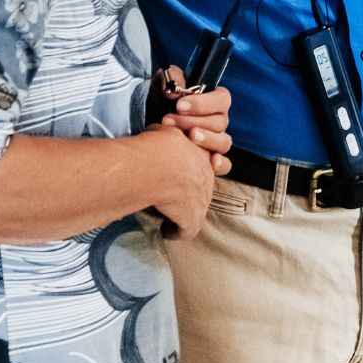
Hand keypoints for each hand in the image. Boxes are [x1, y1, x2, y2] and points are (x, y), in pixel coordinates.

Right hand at [142, 123, 221, 240]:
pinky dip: (176, 232)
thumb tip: (160, 131)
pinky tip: (166, 231)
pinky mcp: (192, 217)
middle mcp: (206, 176)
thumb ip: (166, 134)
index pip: (206, 163)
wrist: (159, 164)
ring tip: (170, 216)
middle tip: (176, 195)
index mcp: (201, 154)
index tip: (181, 175)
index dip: (194, 169)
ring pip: (198, 209)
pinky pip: (186, 230)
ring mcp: (202, 198)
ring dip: (185, 213)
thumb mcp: (163, 130)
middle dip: (192, 191)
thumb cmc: (156, 144)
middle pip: (204, 186)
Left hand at [159, 82, 233, 172]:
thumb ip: (172, 79)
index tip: (179, 105)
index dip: (203, 103)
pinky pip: (226, 165)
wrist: (149, 124)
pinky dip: (221, 164)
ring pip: (224, 142)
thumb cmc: (161, 101)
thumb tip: (174, 90)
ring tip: (188, 138)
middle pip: (219, 122)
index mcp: (213, 100)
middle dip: (192, 121)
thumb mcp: (163, 83)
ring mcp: (216, 141)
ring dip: (207, 140)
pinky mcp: (209, 160)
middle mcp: (218, 121)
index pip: (222, 99)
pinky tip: (211, 162)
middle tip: (168, 120)